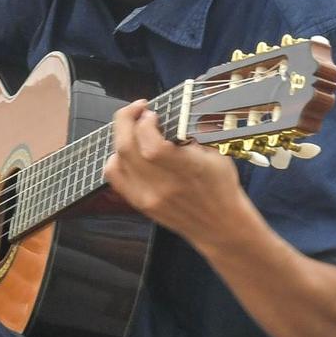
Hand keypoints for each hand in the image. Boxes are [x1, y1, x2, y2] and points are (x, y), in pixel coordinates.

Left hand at [104, 100, 245, 246]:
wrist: (219, 226)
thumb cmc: (221, 188)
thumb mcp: (215, 154)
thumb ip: (190, 134)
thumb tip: (168, 117)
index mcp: (185, 170)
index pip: (151, 143)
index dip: (145, 122)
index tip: (152, 113)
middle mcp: (162, 186)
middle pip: (126, 147)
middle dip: (126, 120)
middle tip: (137, 111)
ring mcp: (147, 197)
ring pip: (117, 160)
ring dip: (121, 137)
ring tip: (134, 129)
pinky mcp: (140, 204)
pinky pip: (114, 176)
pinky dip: (116, 158)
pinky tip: (128, 151)